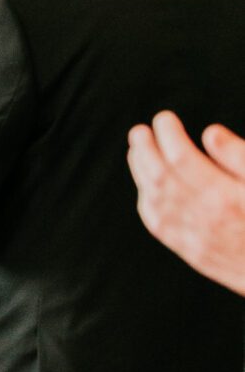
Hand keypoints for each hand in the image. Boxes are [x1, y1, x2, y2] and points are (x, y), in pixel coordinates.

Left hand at [127, 112, 244, 295]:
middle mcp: (204, 218)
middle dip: (145, 150)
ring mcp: (196, 238)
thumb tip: (211, 133)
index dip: (167, 134)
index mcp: (224, 196)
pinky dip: (146, 203)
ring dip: (140, 174)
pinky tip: (146, 189)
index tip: (164, 119)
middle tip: (139, 132)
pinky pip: (159, 226)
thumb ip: (239, 157)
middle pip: (159, 177)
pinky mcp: (194, 253)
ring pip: (154, 201)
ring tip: (136, 152)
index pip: (181, 158)